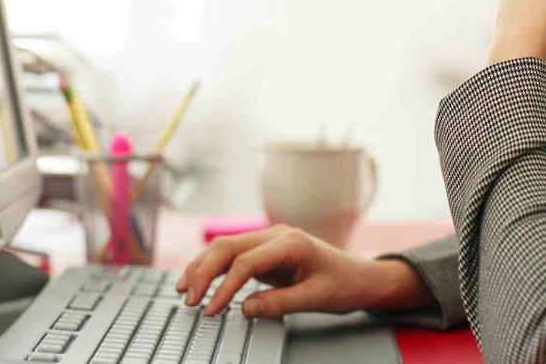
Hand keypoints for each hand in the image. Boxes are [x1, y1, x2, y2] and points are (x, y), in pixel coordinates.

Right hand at [175, 224, 434, 317]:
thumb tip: (244, 309)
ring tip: (184, 290)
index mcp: (291, 243)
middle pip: (228, 247)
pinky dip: (214, 267)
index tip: (211, 310)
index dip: (224, 287)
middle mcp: (277, 235)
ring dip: (203, 267)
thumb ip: (280, 303)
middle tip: (189, 300)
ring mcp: (270, 240)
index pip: (246, 262)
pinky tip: (200, 281)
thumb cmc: (344, 285)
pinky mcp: (266, 250)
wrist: (361, 277)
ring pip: (226, 247)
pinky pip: (234, 255)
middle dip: (203, 272)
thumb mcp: (316, 298)